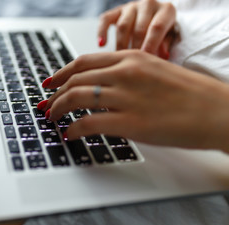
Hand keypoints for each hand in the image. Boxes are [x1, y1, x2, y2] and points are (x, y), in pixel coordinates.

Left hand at [39, 50, 228, 151]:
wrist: (217, 111)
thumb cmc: (191, 94)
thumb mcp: (155, 72)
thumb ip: (127, 75)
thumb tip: (102, 87)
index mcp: (131, 58)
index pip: (84, 61)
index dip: (60, 72)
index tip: (49, 82)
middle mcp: (126, 73)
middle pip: (75, 80)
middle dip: (54, 94)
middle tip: (45, 104)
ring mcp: (127, 97)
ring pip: (76, 98)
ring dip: (58, 109)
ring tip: (52, 118)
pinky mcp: (130, 122)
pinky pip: (88, 123)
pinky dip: (73, 128)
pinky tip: (70, 134)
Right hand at [98, 0, 176, 58]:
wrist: (154, 16)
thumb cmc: (164, 30)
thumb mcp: (171, 36)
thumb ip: (165, 45)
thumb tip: (162, 56)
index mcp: (166, 10)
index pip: (157, 27)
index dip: (150, 44)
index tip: (145, 59)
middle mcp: (148, 4)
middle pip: (139, 28)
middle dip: (135, 48)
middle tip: (133, 64)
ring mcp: (131, 7)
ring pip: (123, 26)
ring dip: (121, 45)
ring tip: (120, 59)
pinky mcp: (116, 11)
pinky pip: (105, 20)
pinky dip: (101, 32)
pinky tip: (101, 44)